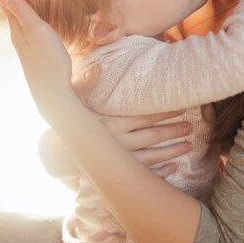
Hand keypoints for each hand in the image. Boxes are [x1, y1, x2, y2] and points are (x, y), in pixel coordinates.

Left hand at [0, 0, 74, 125]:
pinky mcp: (37, 50)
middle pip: (13, 7)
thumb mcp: (36, 31)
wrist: (53, 92)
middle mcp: (19, 34)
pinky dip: (33, 15)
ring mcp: (28, 43)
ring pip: (22, 18)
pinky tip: (41, 14)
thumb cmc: (48, 60)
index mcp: (17, 27)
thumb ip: (21, 11)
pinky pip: (31, 26)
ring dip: (24, 3)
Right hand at [70, 59, 192, 178]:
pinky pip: (141, 174)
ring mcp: (117, 162)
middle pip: (151, 137)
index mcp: (109, 124)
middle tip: (191, 126)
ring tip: (189, 146)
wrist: (52, 155)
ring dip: (171, 151)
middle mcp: (116, 144)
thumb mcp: (71, 101)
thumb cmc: (65, 124)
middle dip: (172, 131)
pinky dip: (159, 172)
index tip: (180, 107)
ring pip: (150, 158)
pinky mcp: (116, 174)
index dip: (163, 112)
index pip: (142, 117)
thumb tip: (97, 68)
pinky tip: (174, 168)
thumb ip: (85, 84)